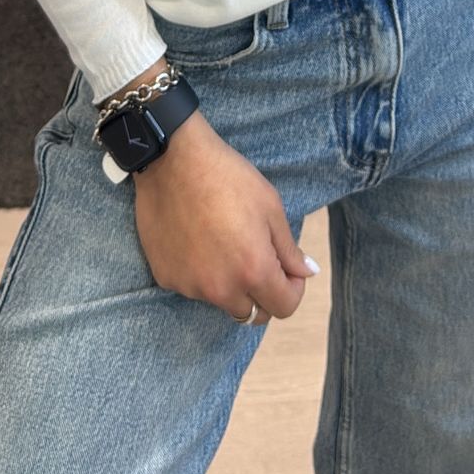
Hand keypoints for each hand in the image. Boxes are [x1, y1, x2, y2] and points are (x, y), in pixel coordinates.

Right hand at [132, 108, 315, 324]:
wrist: (172, 160)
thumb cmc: (228, 177)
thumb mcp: (270, 207)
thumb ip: (290, 249)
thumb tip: (307, 273)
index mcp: (253, 270)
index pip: (284, 307)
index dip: (293, 288)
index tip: (287, 267)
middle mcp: (221, 288)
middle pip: (253, 313)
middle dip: (263, 293)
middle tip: (258, 258)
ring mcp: (190, 286)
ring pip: (222, 300)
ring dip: (231, 285)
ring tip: (224, 244)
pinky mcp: (166, 277)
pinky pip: (193, 287)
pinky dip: (201, 274)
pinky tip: (198, 241)